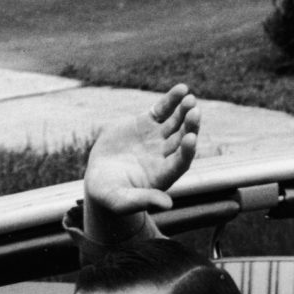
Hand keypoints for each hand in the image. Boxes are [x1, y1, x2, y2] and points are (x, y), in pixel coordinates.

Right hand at [83, 84, 200, 221]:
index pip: (180, 162)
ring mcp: (157, 138)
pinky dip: (172, 100)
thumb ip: (142, 201)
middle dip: (189, 126)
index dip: (186, 151)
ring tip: (190, 98)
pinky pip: (163, 110)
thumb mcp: (121, 201)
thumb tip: (167, 205)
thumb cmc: (110, 195)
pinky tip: (182, 89)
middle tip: (195, 112)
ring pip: (176, 122)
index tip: (191, 139)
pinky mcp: (147, 123)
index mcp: (163, 174)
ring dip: (184, 111)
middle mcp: (165, 155)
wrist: (99, 177)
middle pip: (182, 139)